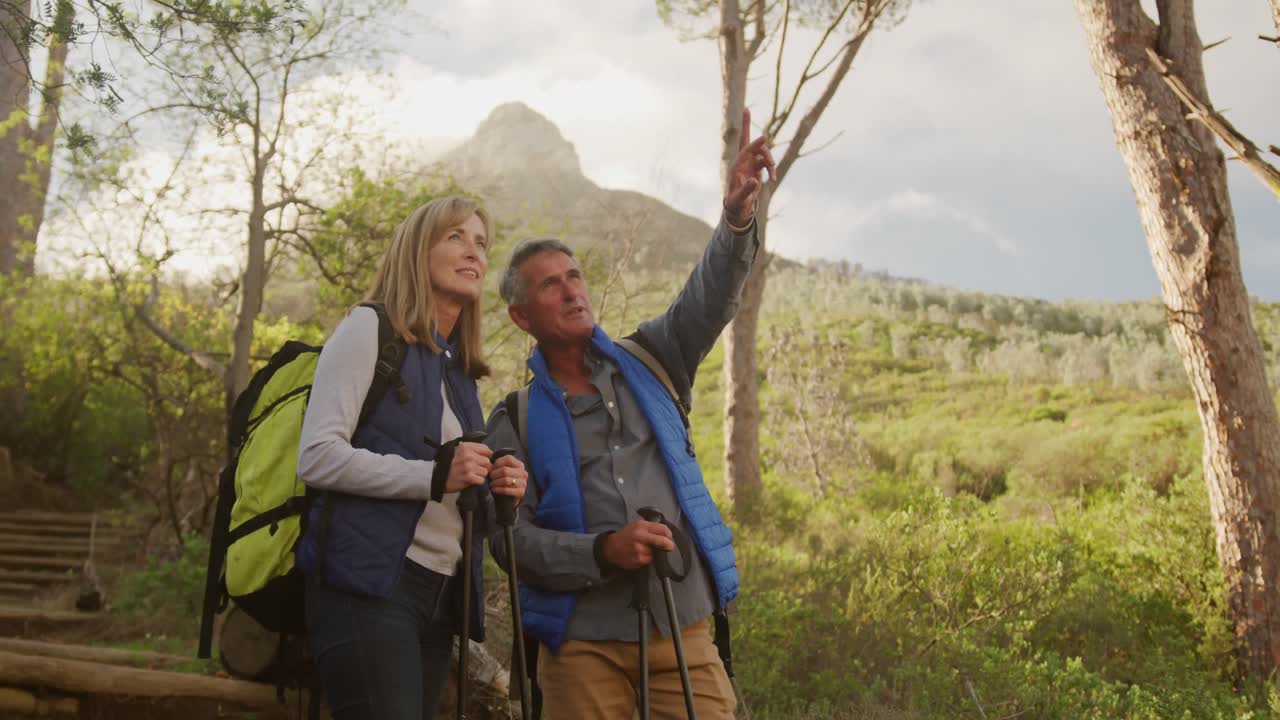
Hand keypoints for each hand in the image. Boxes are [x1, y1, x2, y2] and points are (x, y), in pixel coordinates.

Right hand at [445, 442, 491, 493]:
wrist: (436, 476)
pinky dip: (477, 482)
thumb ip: (472, 449)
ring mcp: (468, 466)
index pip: (486, 450)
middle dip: (483, 467)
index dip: (486, 456)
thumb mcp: (458, 451)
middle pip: (487, 461)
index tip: (481, 460)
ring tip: (471, 475)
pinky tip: (470, 480)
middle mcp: (468, 455)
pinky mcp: (468, 477)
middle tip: (475, 470)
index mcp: (466, 447)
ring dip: (480, 475)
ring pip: (485, 471)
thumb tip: (489, 452)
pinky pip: (481, 480)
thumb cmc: (449, 464)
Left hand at [488, 454, 527, 504]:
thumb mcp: (500, 472)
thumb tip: (488, 465)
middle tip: (490, 478)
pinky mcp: (521, 492)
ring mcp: (523, 483)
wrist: (507, 498)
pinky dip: (498, 489)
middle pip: (505, 470)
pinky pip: (506, 490)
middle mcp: (523, 473)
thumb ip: (495, 466)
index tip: (492, 468)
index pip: (509, 459)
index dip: (498, 463)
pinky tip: (493, 489)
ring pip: (506, 480)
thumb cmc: (502, 482)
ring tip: (491, 484)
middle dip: (494, 474)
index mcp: (519, 465)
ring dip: (495, 482)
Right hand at [602, 520, 674, 569]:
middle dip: (669, 545)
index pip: (663, 529)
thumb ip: (652, 527)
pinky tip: (644, 555)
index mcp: (642, 526)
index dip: (669, 534)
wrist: (611, 547)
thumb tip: (667, 534)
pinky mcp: (638, 560)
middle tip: (670, 547)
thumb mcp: (638, 525)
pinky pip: (651, 560)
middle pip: (663, 541)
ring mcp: (639, 549)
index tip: (669, 537)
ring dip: (657, 553)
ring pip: (657, 553)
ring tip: (650, 550)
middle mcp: (640, 537)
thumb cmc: (626, 535)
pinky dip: (650, 558)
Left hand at [724, 108, 775, 227]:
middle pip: (752, 145)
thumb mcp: (740, 198)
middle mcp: (743, 161)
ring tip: (772, 177)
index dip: (755, 143)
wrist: (737, 206)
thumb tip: (754, 180)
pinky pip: (767, 163)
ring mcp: (750, 163)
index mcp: (736, 166)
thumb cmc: (736, 202)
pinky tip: (773, 180)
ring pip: (763, 154)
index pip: (746, 150)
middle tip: (768, 145)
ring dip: (770, 163)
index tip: (765, 137)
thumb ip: (747, 189)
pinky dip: (771, 169)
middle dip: (759, 141)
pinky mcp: (756, 167)